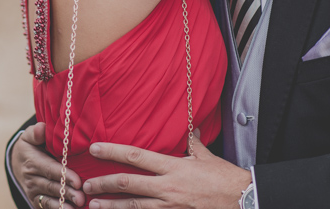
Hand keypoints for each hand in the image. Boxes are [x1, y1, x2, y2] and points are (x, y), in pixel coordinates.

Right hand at [11, 122, 85, 207]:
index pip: (49, 169)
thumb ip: (36, 132)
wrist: (17, 163)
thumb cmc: (30, 146)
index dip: (63, 176)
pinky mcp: (35, 201)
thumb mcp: (29, 136)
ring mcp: (33, 191)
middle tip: (82, 198)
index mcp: (32, 162)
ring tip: (79, 205)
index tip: (77, 181)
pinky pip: (46, 207)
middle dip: (67, 192)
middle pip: (51, 186)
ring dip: (64, 203)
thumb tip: (41, 128)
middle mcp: (31, 179)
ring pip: (49, 199)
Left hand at [82, 131, 250, 208]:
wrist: (244, 200)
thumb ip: (192, 143)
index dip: (113, 152)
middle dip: (104, 184)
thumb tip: (188, 129)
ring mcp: (171, 205)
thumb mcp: (207, 157)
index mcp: (173, 166)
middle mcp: (168, 186)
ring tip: (92, 206)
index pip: (136, 156)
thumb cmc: (225, 178)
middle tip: (85, 186)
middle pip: (129, 184)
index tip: (94, 148)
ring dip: (112, 207)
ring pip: (134, 207)